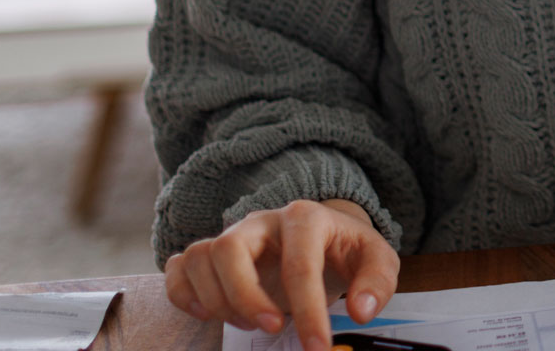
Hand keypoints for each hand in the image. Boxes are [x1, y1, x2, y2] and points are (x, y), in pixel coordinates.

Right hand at [163, 198, 398, 350]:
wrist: (325, 235)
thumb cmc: (346, 250)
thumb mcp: (376, 259)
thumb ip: (376, 282)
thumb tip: (360, 311)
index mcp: (305, 217)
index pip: (298, 264)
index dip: (307, 310)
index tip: (317, 346)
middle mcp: (261, 221)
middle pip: (229, 249)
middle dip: (246, 297)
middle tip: (272, 329)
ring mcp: (232, 234)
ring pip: (199, 257)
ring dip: (217, 300)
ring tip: (250, 324)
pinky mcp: (212, 253)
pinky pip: (178, 267)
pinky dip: (183, 294)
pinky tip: (209, 315)